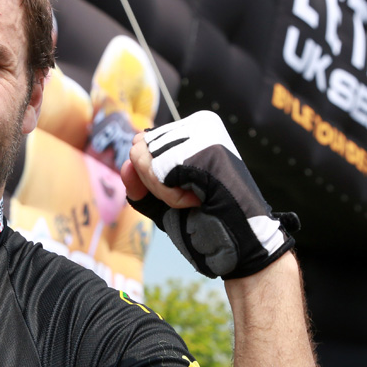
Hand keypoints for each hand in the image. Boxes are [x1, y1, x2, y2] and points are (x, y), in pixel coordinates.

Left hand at [120, 111, 297, 278]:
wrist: (240, 243)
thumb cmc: (206, 221)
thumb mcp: (163, 201)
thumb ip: (140, 182)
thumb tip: (126, 164)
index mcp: (192, 130)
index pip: (141, 146)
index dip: (153, 180)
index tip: (186, 192)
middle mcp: (198, 124)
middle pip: (139, 151)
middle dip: (156, 186)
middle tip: (191, 198)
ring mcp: (203, 133)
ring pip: (145, 162)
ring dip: (165, 193)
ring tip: (197, 198)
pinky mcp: (204, 148)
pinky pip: (158, 173)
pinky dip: (171, 196)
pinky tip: (197, 200)